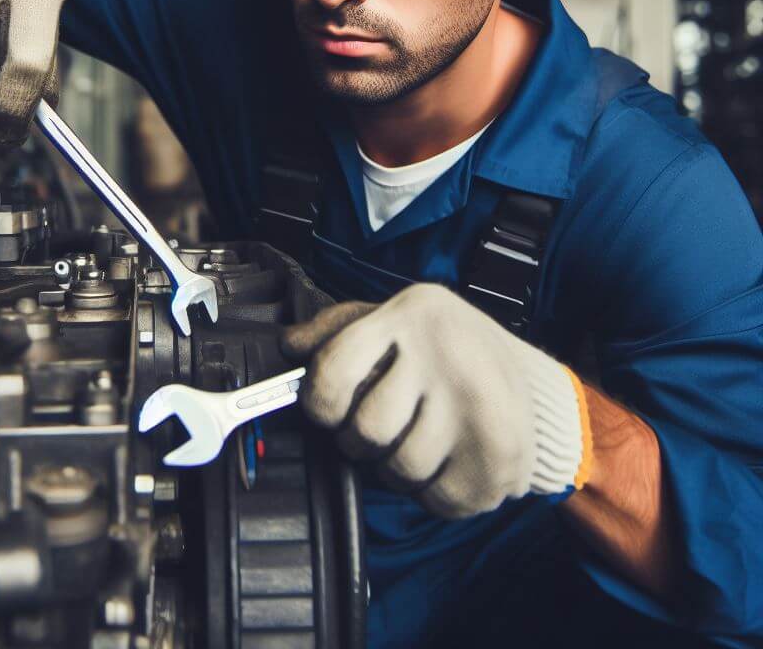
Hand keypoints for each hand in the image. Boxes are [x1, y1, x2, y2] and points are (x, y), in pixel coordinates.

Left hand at [282, 284, 591, 518]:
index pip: (332, 373)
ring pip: (397, 470)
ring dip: (399, 467)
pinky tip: (450, 458)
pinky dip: (434, 492)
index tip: (331, 407)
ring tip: (424, 437)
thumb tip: (288, 345)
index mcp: (410, 314)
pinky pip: (435, 500)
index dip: (320, 403)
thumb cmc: (440, 349)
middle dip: (362, 439)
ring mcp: (477, 405)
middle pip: (364, 431)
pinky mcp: (500, 455)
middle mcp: (446, 353)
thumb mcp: (388, 319)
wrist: (526, 381)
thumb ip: (334, 329)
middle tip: (389, 422)